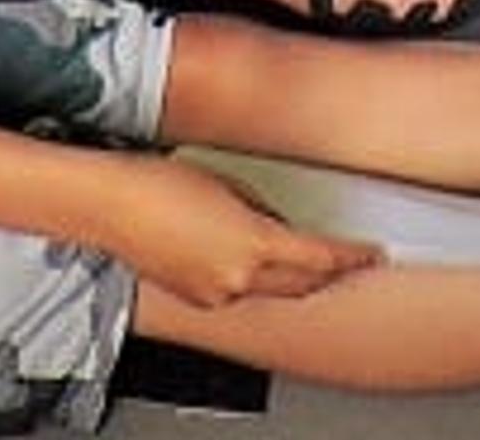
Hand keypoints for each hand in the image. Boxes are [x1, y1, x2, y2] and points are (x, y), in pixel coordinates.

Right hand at [93, 156, 377, 306]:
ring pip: (271, 291)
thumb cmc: (160, 182)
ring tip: (300, 256)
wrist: (109, 204)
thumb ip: (263, 210)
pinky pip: (238, 292)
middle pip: (302, 285)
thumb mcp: (227, 184)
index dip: (350, 257)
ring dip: (291, 278)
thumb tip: (281, 226)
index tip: (370, 253)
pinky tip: (248, 260)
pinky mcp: (196, 298)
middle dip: (329, 273)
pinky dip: (253, 280)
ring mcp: (217, 294)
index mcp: (253, 246)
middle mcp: (239, 280)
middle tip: (349, 260)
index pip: (320, 259)